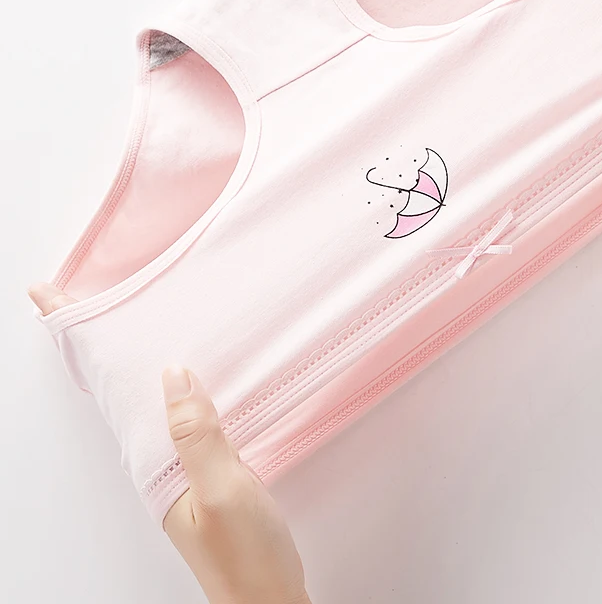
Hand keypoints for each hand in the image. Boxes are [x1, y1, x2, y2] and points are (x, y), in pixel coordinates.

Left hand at [27, 284, 310, 603]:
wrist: (271, 599)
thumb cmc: (247, 554)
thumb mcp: (223, 491)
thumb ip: (197, 434)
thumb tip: (173, 372)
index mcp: (155, 468)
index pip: (115, 396)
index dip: (85, 348)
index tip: (56, 301)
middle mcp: (162, 465)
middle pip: (129, 397)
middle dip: (106, 350)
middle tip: (92, 302)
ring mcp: (186, 470)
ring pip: (159, 406)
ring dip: (144, 367)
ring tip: (138, 327)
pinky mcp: (212, 472)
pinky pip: (189, 419)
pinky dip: (184, 389)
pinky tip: (195, 378)